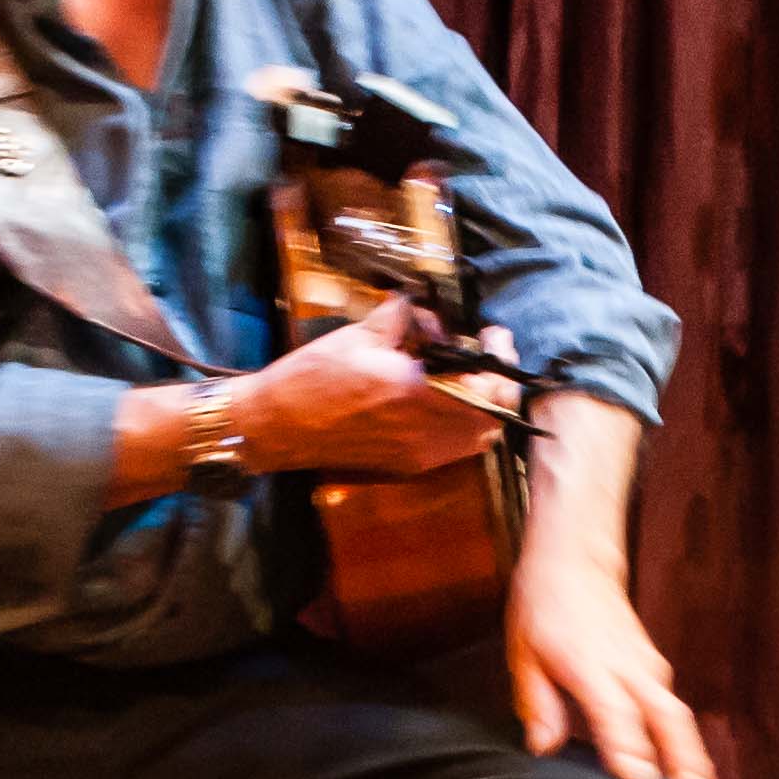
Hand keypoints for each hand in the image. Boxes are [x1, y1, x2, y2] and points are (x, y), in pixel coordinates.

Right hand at [234, 298, 506, 477]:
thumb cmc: (314, 377)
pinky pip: (454, 448)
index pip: (490, 388)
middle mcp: (426, 433)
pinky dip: (461, 423)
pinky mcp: (407, 466)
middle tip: (485, 355)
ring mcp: (418, 456)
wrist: (277, 426)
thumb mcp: (362, 333)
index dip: (502, 359)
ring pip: (478, 437)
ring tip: (465, 376)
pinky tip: (441, 398)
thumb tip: (430, 312)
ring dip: (483, 407)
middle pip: (494, 418)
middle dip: (498, 384)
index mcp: (418, 395)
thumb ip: (405, 317)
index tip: (494, 335)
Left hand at [509, 544, 719, 778]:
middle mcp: (626, 666)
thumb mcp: (524, 653)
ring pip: (677, 715)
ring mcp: (645, 665)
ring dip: (693, 755)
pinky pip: (673, 708)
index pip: (616, 713)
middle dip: (684, 761)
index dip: (630, 749)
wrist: (575, 559)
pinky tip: (689, 768)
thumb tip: (543, 746)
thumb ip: (537, 703)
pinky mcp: (653, 666)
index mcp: (589, 663)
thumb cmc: (544, 605)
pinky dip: (684, 739)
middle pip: (665, 718)